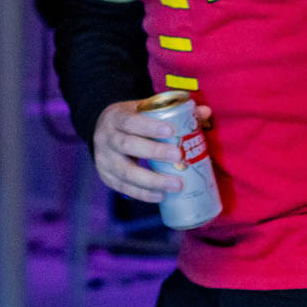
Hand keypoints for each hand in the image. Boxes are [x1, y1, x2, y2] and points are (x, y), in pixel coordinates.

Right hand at [91, 99, 213, 203]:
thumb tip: (205, 112)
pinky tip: (161, 196)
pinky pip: (125, 188)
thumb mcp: (143, 110)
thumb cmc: (131, 121)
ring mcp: (103, 160)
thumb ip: (173, 111)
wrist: (101, 131)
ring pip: (126, 172)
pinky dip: (143, 194)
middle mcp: (105, 138)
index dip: (149, 126)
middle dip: (154, 152)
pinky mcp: (106, 177)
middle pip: (127, 145)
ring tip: (176, 184)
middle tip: (179, 157)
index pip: (130, 121)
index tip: (171, 131)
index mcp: (115, 117)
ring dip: (152, 180)